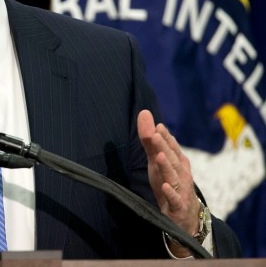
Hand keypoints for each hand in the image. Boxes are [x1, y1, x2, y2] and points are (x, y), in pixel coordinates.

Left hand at [137, 110, 199, 256]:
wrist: (185, 217)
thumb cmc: (170, 183)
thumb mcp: (157, 162)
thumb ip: (149, 140)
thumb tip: (144, 114)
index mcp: (177, 163)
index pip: (172, 148)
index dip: (165, 137)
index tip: (158, 126)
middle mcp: (181, 174)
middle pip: (172, 160)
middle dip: (165, 147)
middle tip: (156, 134)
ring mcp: (181, 190)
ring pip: (173, 177)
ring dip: (167, 166)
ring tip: (159, 156)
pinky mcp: (177, 207)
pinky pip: (175, 200)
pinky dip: (170, 193)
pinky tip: (164, 186)